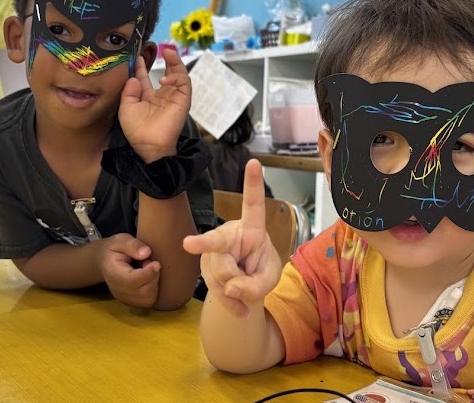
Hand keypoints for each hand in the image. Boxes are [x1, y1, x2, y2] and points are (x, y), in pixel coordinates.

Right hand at [98, 233, 159, 307]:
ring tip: (147, 270)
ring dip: (154, 283)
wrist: (106, 262)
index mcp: (113, 274)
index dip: (148, 273)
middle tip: (149, 262)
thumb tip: (147, 253)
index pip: (132, 281)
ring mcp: (125, 299)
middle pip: (143, 292)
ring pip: (148, 298)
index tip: (157, 263)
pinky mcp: (132, 303)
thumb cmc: (115, 249)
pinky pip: (149, 301)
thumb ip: (132, 244)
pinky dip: (153, 290)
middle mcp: (118, 291)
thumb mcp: (120, 240)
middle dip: (153, 276)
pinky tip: (148, 279)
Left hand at [119, 48, 190, 163]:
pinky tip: (165, 78)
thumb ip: (129, 91)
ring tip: (168, 52)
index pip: (145, 77)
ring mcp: (173, 97)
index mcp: (147, 97)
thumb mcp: (126, 107)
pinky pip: (184, 83)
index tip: (137, 55)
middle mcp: (162, 95)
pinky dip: (177, 76)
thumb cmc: (137, 130)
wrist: (149, 144)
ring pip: (179, 74)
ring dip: (175, 62)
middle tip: (160, 47)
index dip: (141, 65)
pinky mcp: (183, 100)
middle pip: (166, 72)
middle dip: (164, 59)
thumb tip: (134, 77)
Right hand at [183, 159, 281, 317]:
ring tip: (244, 290)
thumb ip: (256, 285)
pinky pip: (214, 288)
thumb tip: (232, 288)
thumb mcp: (269, 278)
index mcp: (251, 228)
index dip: (253, 183)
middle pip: (225, 253)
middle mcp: (229, 234)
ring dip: (234, 292)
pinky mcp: (204, 266)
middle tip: (239, 287)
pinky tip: (239, 310)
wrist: (243, 287)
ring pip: (218, 274)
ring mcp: (213, 250)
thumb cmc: (259, 270)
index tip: (254, 162)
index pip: (253, 204)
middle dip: (233, 276)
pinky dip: (229, 304)